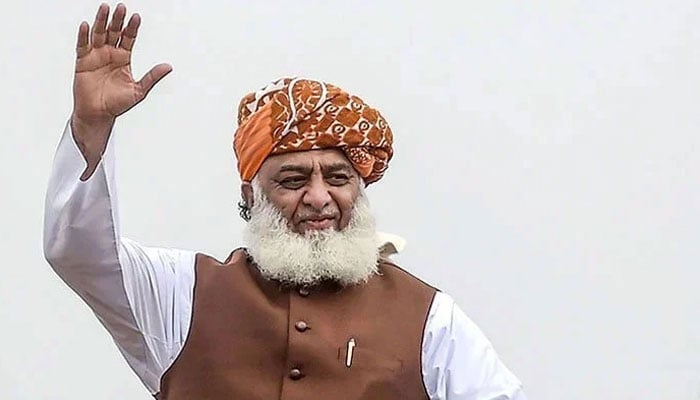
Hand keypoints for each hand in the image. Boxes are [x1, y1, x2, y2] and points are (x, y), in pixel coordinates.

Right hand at [71, 3, 170, 177]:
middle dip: (117, 20)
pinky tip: (87, 25)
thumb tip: (168, 67)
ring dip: (101, 21)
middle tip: (121, 7)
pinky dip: (84, 36)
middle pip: (113, 32)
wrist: (99, 115)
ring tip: (105, 8)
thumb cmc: (118, 104)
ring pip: (98, 34)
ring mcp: (96, 56)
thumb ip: (152, 77)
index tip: (137, 17)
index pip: (129, 38)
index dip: (132, 28)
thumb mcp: (139, 90)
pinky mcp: (83, 62)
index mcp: (124, 58)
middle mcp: (110, 54)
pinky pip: (83, 46)